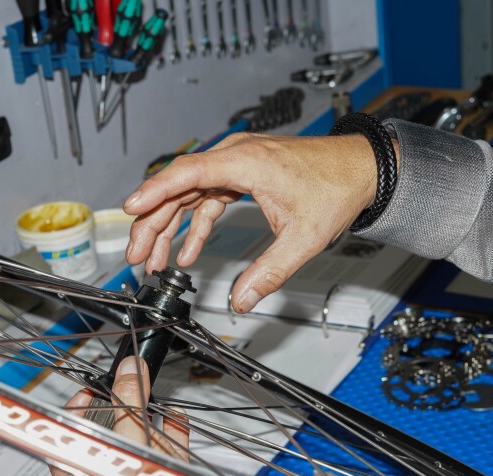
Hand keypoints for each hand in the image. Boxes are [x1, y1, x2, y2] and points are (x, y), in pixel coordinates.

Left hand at [50, 357, 189, 475]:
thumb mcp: (132, 436)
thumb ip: (128, 400)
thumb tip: (128, 370)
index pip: (68, 434)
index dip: (80, 406)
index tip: (92, 390)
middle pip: (102, 441)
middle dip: (119, 412)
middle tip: (127, 392)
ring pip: (131, 453)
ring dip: (144, 423)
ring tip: (153, 400)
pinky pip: (156, 465)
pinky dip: (166, 440)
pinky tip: (176, 420)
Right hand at [124, 132, 392, 312]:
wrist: (362, 169)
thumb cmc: (336, 188)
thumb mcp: (303, 238)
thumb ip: (269, 272)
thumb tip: (242, 301)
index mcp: (245, 162)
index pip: (187, 173)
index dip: (154, 192)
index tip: (130, 210)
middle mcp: (235, 157)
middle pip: (179, 187)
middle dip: (153, 223)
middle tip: (136, 255)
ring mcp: (237, 165)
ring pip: (188, 194)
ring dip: (169, 227)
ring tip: (153, 260)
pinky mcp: (241, 175)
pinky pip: (208, 199)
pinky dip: (195, 225)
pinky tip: (188, 253)